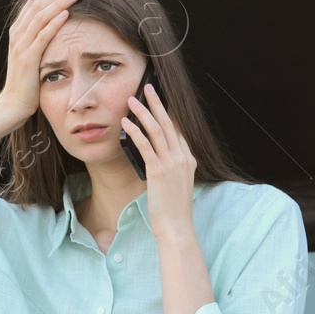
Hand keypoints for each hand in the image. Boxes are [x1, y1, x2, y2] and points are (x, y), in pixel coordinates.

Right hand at [0, 0, 78, 121]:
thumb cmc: (28, 82)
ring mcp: (21, 46)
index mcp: (18, 32)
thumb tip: (56, 27)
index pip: (33, 2)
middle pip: (36, 4)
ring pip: (40, 15)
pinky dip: (55, 22)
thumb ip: (39, 40)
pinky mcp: (28, 58)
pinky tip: (67, 13)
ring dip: (59, 2)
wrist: (13, 104)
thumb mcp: (33, 56)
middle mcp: (17, 34)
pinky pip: (42, 35)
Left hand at [122, 84, 196, 239]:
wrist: (176, 225)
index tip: (160, 100)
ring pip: (156, 130)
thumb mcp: (177, 184)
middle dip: (157, 104)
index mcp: (188, 160)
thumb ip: (171, 167)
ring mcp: (171, 164)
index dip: (168, 113)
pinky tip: (126, 124)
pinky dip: (135, 132)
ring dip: (143, 113)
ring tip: (132, 100)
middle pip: (168, 124)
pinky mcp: (158, 171)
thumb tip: (155, 156)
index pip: (178, 130)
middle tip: (148, 87)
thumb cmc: (174, 209)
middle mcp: (182, 158)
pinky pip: (146, 146)